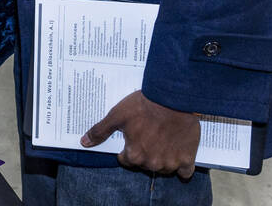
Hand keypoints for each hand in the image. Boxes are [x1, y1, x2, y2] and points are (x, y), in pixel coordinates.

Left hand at [81, 91, 200, 179]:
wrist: (173, 99)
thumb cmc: (143, 106)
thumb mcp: (117, 115)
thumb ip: (100, 131)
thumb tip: (84, 143)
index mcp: (134, 155)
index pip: (126, 160)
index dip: (128, 148)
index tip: (133, 136)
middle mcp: (151, 163)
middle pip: (144, 164)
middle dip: (144, 152)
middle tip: (148, 135)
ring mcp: (171, 163)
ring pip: (163, 168)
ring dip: (161, 158)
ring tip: (162, 139)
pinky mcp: (188, 159)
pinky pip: (185, 172)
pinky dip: (182, 165)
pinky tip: (178, 152)